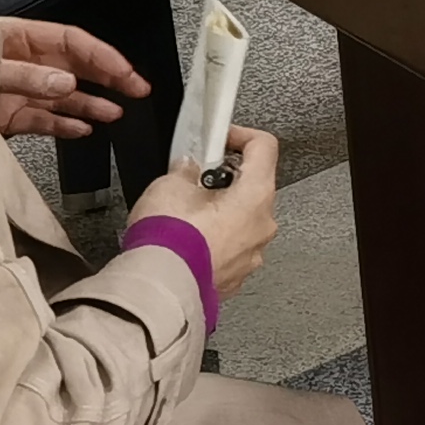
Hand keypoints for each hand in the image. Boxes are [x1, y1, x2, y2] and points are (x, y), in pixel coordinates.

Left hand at [0, 18, 145, 140]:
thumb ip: (24, 76)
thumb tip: (65, 83)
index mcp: (14, 38)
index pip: (69, 40)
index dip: (100, 54)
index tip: (124, 70)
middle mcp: (20, 63)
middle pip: (73, 66)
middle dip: (107, 77)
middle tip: (136, 88)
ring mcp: (15, 91)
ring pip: (62, 96)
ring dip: (90, 104)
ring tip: (114, 112)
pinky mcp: (7, 117)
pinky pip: (42, 121)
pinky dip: (64, 126)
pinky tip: (82, 128)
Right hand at [131, 129, 279, 297]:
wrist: (160, 289)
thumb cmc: (170, 241)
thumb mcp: (169, 185)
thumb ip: (186, 169)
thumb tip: (188, 168)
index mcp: (255, 196)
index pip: (264, 148)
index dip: (240, 135)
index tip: (221, 136)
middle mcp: (262, 226)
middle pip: (253, 186)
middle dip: (224, 178)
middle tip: (195, 177)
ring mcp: (252, 254)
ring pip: (242, 220)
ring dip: (219, 211)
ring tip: (185, 212)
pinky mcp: (236, 275)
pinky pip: (230, 246)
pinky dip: (214, 238)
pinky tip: (187, 238)